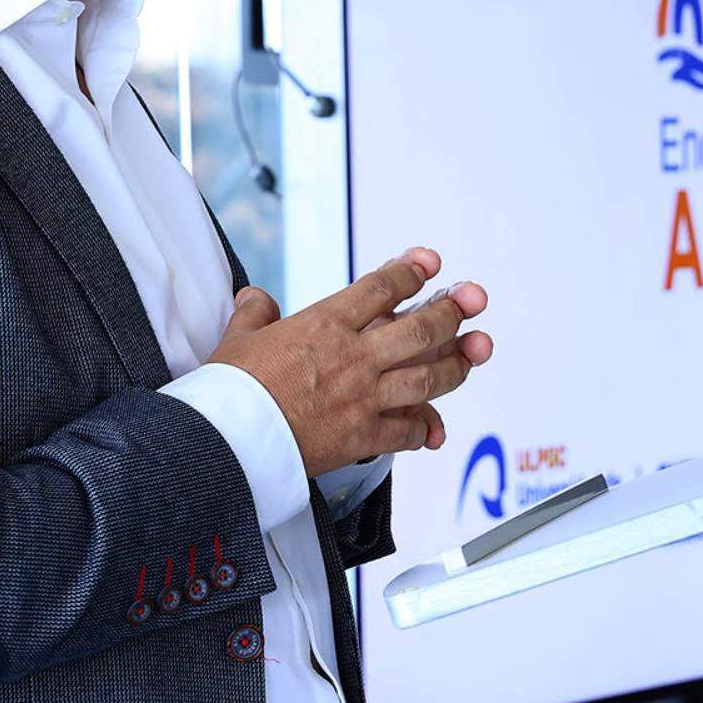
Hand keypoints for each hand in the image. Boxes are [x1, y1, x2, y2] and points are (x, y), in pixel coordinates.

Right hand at [209, 247, 492, 477]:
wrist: (228, 439)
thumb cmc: (230, 390)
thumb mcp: (237, 337)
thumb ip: (255, 312)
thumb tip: (256, 298)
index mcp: (324, 324)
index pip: (380, 288)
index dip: (411, 271)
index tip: (430, 263)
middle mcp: (353, 357)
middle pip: (419, 329)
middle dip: (452, 312)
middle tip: (472, 301)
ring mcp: (363, 397)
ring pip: (427, 377)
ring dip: (456, 364)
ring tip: (474, 352)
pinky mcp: (362, 436)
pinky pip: (407, 430)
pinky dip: (424, 428)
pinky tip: (433, 426)